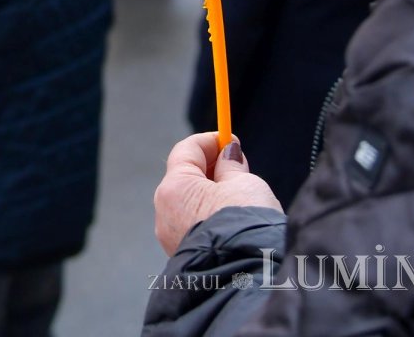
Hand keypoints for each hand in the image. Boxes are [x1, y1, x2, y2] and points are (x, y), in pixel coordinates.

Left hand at [153, 133, 281, 256]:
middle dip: (211, 167)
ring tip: (240, 193)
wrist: (249, 275)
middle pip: (186, 176)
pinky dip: (210, 214)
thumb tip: (228, 154)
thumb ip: (231, 165)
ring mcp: (171, 235)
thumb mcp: (244, 184)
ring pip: (190, 202)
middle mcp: (164, 210)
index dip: (210, 141)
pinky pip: (194, 224)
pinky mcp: (183, 253)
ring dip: (211, 192)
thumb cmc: (245, 225)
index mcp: (174, 187)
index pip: (186, 150)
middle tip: (238, 164)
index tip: (230, 139)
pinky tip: (232, 217)